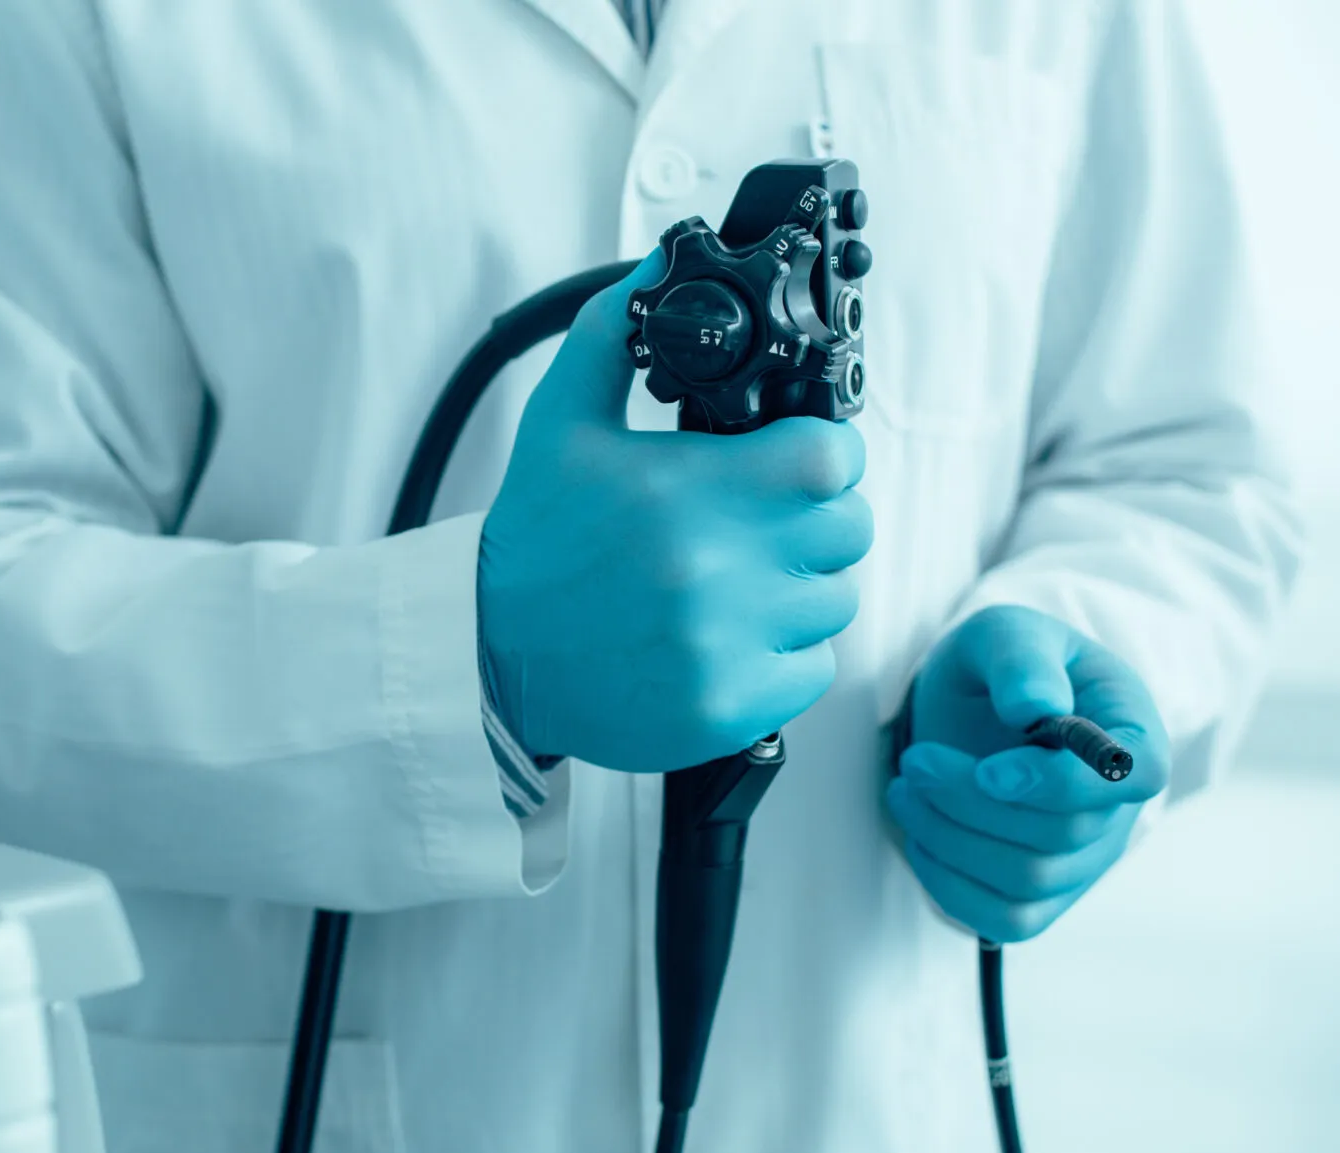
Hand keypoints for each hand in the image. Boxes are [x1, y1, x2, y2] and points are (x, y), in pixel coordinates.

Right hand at [477, 251, 875, 773]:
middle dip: (814, 516)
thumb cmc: (534, 538)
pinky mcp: (731, 706)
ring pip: (835, 601)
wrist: (490, 656)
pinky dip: (784, 652)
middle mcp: (719, 572)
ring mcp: (729, 646)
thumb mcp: (559, 421)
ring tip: (738, 578)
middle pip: (848, 529)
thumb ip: (615, 332)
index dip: (824, 452)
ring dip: (800, 585)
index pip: (834, 459)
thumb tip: (663, 260)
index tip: (793, 459)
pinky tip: (728, 634)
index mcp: (688, 492)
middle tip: (761, 519)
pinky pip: (812, 668)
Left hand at [887, 605, 1170, 942]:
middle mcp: (1119, 806)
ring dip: (949, 837)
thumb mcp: (1007, 634)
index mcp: (1130, 731)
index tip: (991, 771)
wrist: (979, 705)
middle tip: (915, 762)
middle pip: (1063, 833)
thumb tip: (1035, 708)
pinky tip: (921, 834)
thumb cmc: (1004, 666)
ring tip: (907, 788)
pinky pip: (1005, 919)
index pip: (1133, 776)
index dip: (1063, 784)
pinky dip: (949, 883)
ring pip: (1029, 878)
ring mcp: (1085, 856)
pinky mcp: (1043, 893)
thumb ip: (1022, 661)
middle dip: (972, 801)